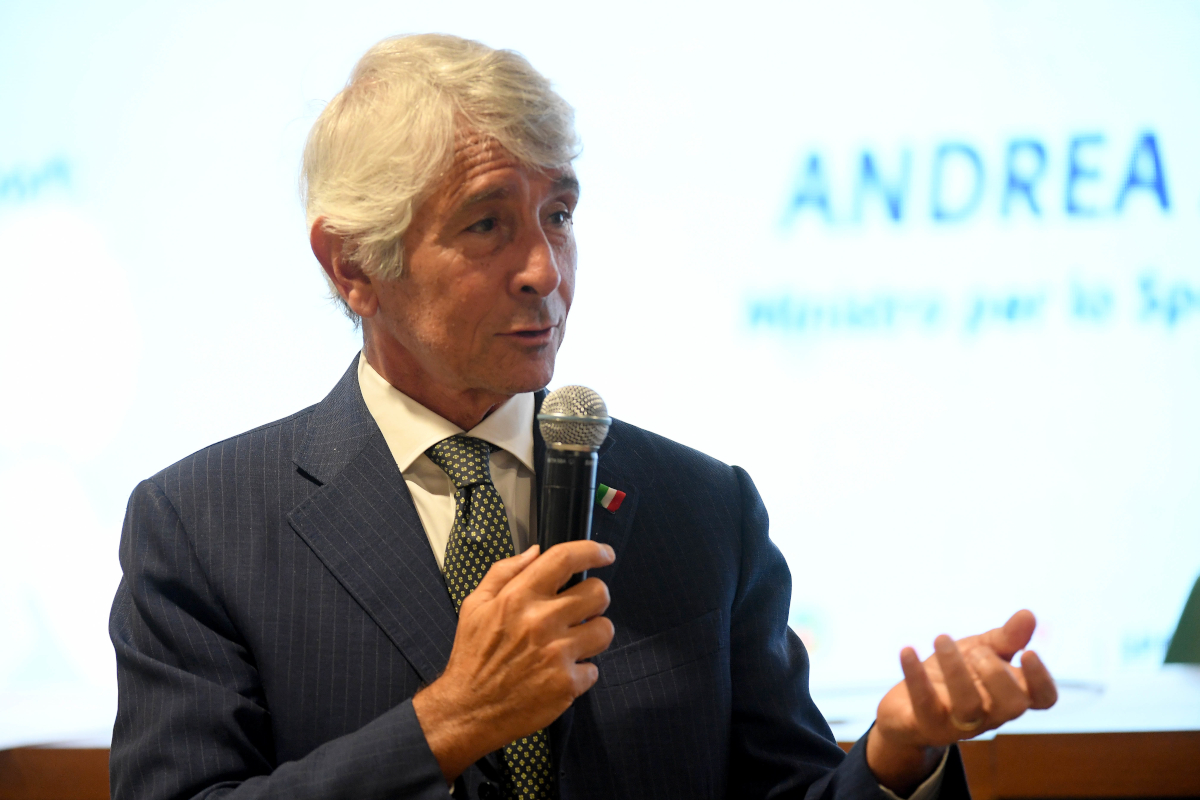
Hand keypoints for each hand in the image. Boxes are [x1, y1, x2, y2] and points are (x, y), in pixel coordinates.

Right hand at [412, 541, 615, 782]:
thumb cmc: (472, 657)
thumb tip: (536, 552)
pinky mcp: (567, 683)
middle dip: (594, 599)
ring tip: (573, 641)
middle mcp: (542, 621)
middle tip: (581, 609)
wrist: (468, 709)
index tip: (604, 553)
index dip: (593, 550)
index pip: (566, 559)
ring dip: (593, 634)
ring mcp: (557, 653)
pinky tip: (560, 672)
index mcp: (520, 597)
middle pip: (598, 593)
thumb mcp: (476, 605)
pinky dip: (581, 671)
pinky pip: (594, 668)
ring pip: (605, 629)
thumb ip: (505, 572)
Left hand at [867, 610, 1057, 793]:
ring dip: (956, 670)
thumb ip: (1005, 638)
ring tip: (941, 638)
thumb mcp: (980, 652)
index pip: (1043, 698)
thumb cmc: (954, 676)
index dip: (1042, 680)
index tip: (1029, 652)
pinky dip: (916, 676)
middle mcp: (989, 714)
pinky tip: (908, 650)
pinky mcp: (926, 725)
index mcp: (1008, 695)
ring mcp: (959, 725)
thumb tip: (1028, 614)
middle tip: (976, 651)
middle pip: (1012, 706)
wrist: (907, 710)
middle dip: (998, 673)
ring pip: (968, 707)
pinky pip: (924, 706)